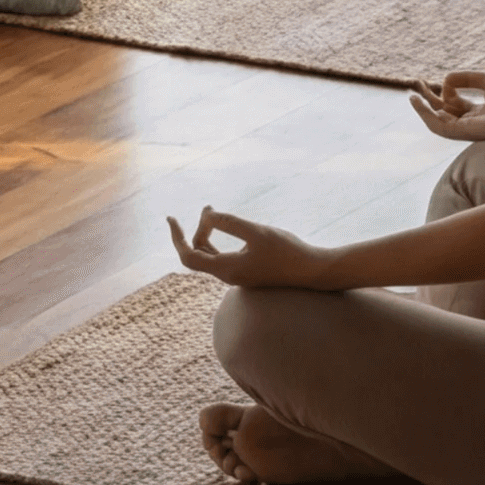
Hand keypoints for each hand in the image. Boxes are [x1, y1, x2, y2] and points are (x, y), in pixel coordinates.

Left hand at [166, 207, 335, 291]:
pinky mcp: (248, 273)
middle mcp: (230, 276)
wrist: (313, 272)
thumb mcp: (256, 232)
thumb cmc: (287, 251)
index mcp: (228, 270)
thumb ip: (229, 223)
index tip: (172, 218)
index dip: (176, 238)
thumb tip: (206, 215)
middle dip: (192, 231)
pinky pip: (221, 258)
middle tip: (205, 207)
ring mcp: (239, 276)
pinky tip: (224, 226)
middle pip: (197, 256)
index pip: (189, 256)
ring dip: (205, 234)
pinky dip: (216, 241)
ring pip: (209, 257)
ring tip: (211, 211)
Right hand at [407, 67, 484, 148]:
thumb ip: (464, 77)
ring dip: (423, 108)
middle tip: (416, 84)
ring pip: (437, 121)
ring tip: (411, 94)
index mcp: (479, 112)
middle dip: (428, 98)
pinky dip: (425, 115)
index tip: (433, 78)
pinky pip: (438, 126)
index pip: (454, 103)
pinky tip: (417, 102)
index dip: (443, 89)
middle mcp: (470, 122)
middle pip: (443, 111)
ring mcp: (466, 129)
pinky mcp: (463, 133)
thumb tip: (444, 81)